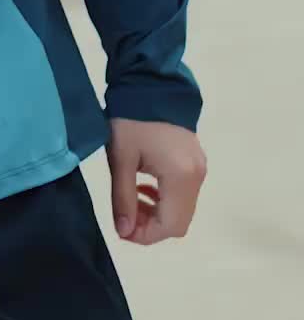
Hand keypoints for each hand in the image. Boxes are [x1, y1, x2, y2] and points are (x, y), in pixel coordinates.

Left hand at [108, 119, 206, 244]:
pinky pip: (184, 193)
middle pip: (179, 222)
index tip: (121, 228)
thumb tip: (124, 231)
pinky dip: (165, 199)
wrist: (150, 84)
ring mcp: (199, 168)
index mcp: (180, 177)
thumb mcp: (121, 159)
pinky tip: (145, 185)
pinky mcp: (196, 161)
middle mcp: (197, 176)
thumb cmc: (132, 120)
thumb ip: (123, 198)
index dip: (145, 235)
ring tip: (132, 197)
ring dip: (157, 212)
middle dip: (151, 226)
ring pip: (182, 209)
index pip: (170, 226)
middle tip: (126, 213)